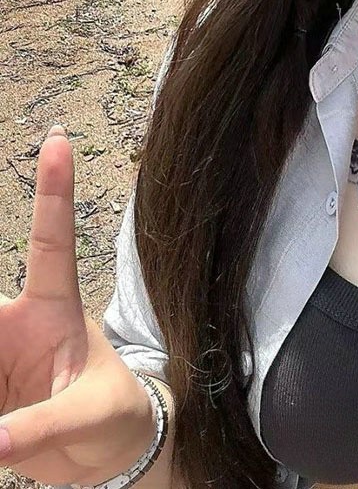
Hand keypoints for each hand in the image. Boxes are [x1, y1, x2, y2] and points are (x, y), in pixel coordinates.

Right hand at [0, 126, 156, 486]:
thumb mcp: (90, 417)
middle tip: (7, 344)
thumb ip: (41, 428)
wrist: (108, 454)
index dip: (54, 189)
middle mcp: (14, 323)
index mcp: (54, 309)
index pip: (52, 238)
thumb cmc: (112, 416)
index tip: (59, 138)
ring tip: (7, 418)